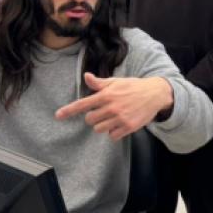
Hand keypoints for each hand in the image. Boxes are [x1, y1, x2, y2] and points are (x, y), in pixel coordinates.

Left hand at [55, 72, 174, 140]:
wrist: (155, 94)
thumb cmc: (133, 87)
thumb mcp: (116, 82)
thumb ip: (100, 83)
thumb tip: (86, 76)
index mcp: (106, 95)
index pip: (83, 104)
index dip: (69, 110)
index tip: (58, 115)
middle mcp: (111, 107)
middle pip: (90, 120)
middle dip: (93, 117)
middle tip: (103, 111)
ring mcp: (120, 118)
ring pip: (99, 129)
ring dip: (103, 125)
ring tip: (113, 116)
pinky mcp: (128, 127)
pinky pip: (112, 135)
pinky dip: (114, 131)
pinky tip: (120, 123)